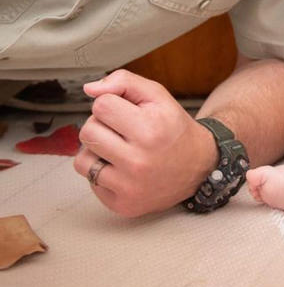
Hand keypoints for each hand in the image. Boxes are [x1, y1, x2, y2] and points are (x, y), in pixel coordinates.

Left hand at [74, 70, 216, 217]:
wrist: (199, 166)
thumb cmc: (175, 129)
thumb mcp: (159, 96)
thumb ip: (125, 82)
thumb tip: (89, 89)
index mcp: (150, 128)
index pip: (100, 106)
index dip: (112, 104)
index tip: (128, 112)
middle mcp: (140, 160)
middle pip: (87, 131)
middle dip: (102, 126)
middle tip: (123, 130)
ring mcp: (130, 185)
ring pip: (82, 159)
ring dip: (97, 151)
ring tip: (119, 149)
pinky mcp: (122, 204)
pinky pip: (90, 181)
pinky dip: (102, 172)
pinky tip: (122, 168)